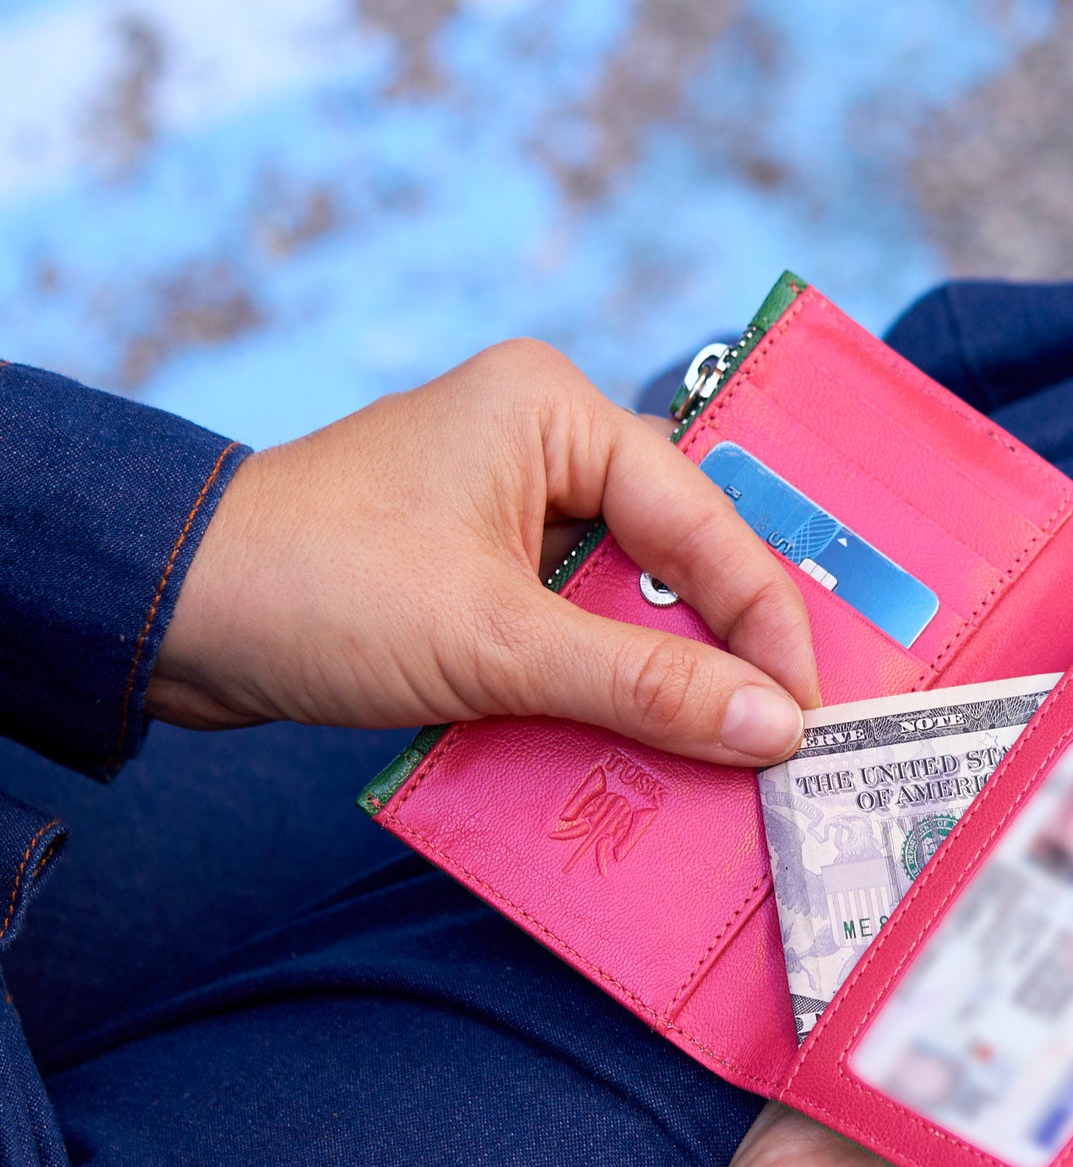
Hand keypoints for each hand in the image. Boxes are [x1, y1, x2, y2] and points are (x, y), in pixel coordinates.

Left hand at [151, 341, 819, 764]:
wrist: (173, 616)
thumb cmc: (322, 589)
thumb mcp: (498, 642)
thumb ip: (643, 685)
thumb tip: (775, 731)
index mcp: (558, 412)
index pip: (703, 520)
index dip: (763, 623)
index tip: (805, 714)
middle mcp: (548, 445)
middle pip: (679, 557)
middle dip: (723, 652)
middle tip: (781, 739)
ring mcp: (516, 509)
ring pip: (632, 601)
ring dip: (665, 679)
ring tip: (725, 754)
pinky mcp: (487, 570)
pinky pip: (579, 627)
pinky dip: (607, 685)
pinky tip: (644, 743)